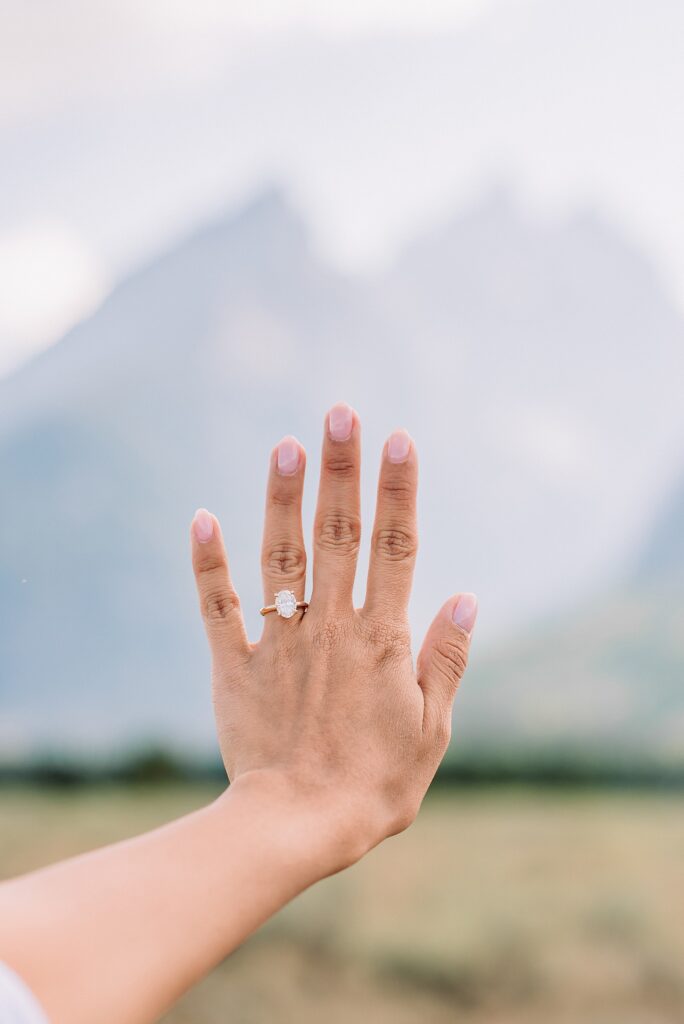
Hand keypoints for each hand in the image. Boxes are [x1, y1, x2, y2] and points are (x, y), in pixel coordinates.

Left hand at [191, 403, 476, 874]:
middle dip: (342, 471)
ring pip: (282, 558)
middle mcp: (330, 627)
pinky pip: (219, 608)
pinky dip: (209, 564)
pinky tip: (202, 516)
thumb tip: (467, 594)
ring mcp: (279, 642)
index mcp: (381, 639)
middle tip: (340, 412)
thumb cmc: (376, 785)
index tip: (399, 439)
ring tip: (286, 444)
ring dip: (282, 499)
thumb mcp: (433, 728)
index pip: (396, 548)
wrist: (299, 828)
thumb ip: (446, 658)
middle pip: (339, 536)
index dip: (399, 491)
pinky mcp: (235, 665)